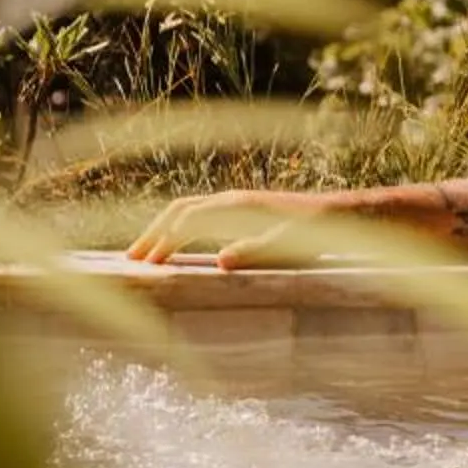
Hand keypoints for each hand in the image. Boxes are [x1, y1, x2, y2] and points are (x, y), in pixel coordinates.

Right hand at [127, 190, 335, 268]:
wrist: (337, 213)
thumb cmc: (314, 233)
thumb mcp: (287, 245)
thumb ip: (256, 251)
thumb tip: (221, 260)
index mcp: (235, 208)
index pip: (186, 222)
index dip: (163, 243)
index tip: (146, 267)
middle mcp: (230, 200)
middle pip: (178, 211)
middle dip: (152, 233)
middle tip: (130, 260)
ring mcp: (235, 203)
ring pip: (187, 210)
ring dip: (163, 229)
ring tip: (146, 253)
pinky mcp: (242, 210)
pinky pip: (200, 215)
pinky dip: (180, 228)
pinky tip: (178, 245)